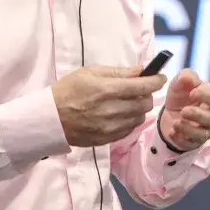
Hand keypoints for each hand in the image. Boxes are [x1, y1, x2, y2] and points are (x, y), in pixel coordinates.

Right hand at [52, 66, 166, 146]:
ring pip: (140, 117)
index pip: (143, 86)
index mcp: (107, 89)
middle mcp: (112, 110)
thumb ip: (118, 72)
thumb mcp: (90, 72)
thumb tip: (142, 70)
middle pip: (145, 103)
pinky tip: (120, 114)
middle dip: (146, 94)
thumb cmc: (69, 90)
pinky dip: (130, 120)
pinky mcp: (108, 139)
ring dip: (139, 108)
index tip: (159, 77)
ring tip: (128, 102)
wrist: (50, 118)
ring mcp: (110, 127)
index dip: (156, 80)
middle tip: (139, 89)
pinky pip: (130, 129)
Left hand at [160, 69, 209, 151]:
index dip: (209, 96)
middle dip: (199, 115)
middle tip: (184, 111)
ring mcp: (205, 131)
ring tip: (176, 123)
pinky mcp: (194, 142)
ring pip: (203, 134)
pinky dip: (180, 139)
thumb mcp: (181, 82)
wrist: (171, 111)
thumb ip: (186, 76)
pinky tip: (172, 131)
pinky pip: (190, 144)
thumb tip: (188, 78)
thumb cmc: (183, 94)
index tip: (193, 92)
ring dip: (189, 129)